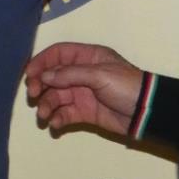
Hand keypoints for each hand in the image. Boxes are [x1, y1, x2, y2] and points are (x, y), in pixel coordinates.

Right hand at [23, 42, 142, 135]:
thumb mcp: (100, 75)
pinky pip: (64, 113)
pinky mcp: (84, 112)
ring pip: (55, 97)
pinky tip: (56, 124)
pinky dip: (57, 118)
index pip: (58, 54)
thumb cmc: (127, 86)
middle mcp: (81, 74)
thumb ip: (70, 74)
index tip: (30, 75)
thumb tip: (44, 77)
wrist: (148, 113)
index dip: (41, 62)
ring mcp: (81, 93)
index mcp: (87, 57)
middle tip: (33, 96)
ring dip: (46, 105)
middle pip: (51, 76)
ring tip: (43, 116)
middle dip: (40, 86)